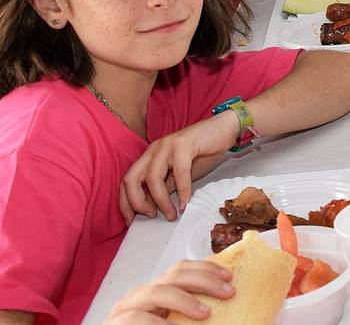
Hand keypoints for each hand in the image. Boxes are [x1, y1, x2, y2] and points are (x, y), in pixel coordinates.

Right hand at [105, 260, 234, 323]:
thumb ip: (190, 311)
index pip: (181, 269)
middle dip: (204, 280)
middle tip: (228, 292)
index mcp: (156, 291)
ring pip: (155, 292)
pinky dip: (157, 323)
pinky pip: (135, 318)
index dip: (206, 268)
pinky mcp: (114, 323)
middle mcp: (141, 295)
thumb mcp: (173, 319)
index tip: (229, 277)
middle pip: (173, 276)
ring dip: (183, 300)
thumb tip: (226, 301)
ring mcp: (124, 308)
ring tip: (205, 313)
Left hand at [119, 112, 237, 222]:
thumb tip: (153, 208)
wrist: (224, 130)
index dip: (125, 203)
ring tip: (171, 214)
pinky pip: (179, 171)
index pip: (127, 181)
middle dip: (136, 202)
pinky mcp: (183, 144)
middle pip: (131, 179)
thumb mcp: (179, 175)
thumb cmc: (203, 152)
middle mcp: (153, 150)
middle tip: (150, 215)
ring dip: (161, 200)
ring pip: (152, 178)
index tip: (132, 221)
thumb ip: (166, 187)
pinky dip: (182, 190)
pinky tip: (186, 202)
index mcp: (149, 157)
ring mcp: (167, 145)